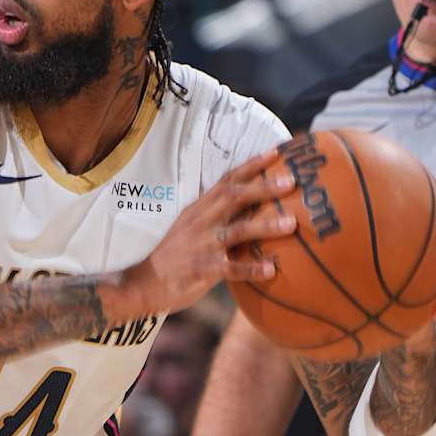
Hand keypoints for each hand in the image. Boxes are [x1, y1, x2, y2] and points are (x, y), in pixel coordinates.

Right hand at [123, 148, 295, 317]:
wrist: (144, 282)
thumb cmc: (175, 254)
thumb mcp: (191, 227)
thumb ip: (217, 215)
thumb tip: (254, 206)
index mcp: (199, 209)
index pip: (227, 181)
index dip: (251, 165)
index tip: (276, 153)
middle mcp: (201, 222)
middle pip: (233, 198)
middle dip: (262, 188)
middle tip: (290, 182)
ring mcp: (201, 246)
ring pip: (236, 231)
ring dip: (264, 226)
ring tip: (291, 224)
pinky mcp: (201, 270)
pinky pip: (229, 269)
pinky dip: (250, 269)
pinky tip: (271, 271)